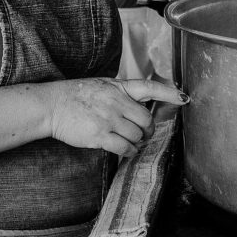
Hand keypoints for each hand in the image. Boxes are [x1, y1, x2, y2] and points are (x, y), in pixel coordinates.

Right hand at [47, 78, 188, 156]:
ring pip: (137, 136)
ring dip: (136, 142)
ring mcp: (108, 119)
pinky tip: (125, 150)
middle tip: (143, 133)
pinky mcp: (99, 135)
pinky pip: (124, 148)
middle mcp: (116, 102)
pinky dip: (129, 152)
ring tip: (129, 141)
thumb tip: (140, 104)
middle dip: (147, 129)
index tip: (184, 98)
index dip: (169, 93)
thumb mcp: (102, 85)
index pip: (149, 88)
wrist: (52, 105)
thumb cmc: (76, 95)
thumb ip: (122, 93)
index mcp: (119, 87)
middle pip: (146, 120)